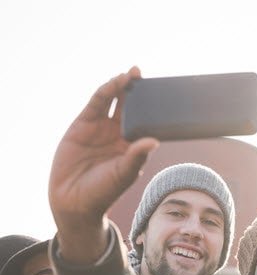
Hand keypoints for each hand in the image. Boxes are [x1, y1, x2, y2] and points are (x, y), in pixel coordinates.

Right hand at [48, 66, 158, 263]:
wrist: (74, 200)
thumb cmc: (104, 192)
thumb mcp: (124, 173)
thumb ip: (137, 156)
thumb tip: (154, 141)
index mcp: (133, 146)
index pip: (146, 122)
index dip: (153, 108)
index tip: (164, 94)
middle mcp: (118, 134)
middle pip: (131, 107)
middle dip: (138, 92)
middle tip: (147, 77)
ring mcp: (101, 128)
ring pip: (114, 101)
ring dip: (122, 86)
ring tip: (134, 74)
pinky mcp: (83, 124)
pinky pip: (96, 103)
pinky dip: (106, 91)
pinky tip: (116, 82)